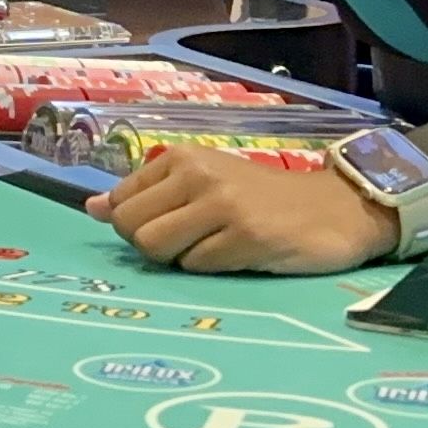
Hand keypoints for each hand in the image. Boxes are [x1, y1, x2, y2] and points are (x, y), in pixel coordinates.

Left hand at [86, 144, 398, 274]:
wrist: (335, 208)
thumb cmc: (262, 198)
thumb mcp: (203, 182)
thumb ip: (148, 195)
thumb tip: (92, 208)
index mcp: (180, 158)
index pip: (121, 203)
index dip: (135, 226)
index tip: (168, 227)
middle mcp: (197, 175)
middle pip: (132, 230)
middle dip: (152, 248)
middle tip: (190, 243)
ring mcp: (222, 205)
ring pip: (158, 249)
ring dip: (179, 260)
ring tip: (212, 248)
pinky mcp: (247, 237)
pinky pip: (197, 267)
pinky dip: (210, 269)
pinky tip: (239, 255)